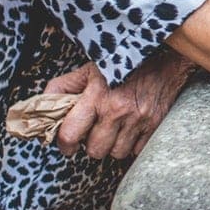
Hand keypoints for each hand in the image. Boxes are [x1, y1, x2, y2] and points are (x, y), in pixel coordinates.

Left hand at [45, 52, 195, 159]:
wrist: (166, 57)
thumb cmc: (123, 63)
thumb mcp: (88, 70)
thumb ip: (62, 88)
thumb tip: (43, 106)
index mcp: (97, 96)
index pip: (70, 135)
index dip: (65, 145)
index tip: (68, 145)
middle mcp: (118, 110)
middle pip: (95, 151)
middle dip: (92, 145)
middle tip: (95, 134)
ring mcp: (139, 119)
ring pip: (117, 153)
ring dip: (113, 146)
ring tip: (115, 131)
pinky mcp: (155, 123)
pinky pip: (137, 150)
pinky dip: (132, 144)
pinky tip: (131, 130)